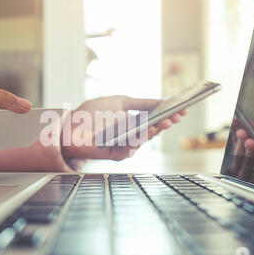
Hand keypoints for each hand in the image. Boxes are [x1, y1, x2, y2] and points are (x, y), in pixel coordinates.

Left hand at [61, 95, 185, 160]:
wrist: (71, 125)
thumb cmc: (93, 112)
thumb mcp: (120, 101)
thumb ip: (141, 102)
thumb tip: (162, 100)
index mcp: (133, 123)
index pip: (155, 121)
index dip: (168, 116)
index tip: (182, 110)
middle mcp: (131, 135)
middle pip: (153, 132)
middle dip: (165, 123)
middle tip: (176, 117)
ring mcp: (124, 145)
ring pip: (144, 141)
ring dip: (154, 131)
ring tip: (163, 122)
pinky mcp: (116, 154)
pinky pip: (130, 149)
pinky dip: (137, 140)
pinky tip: (142, 132)